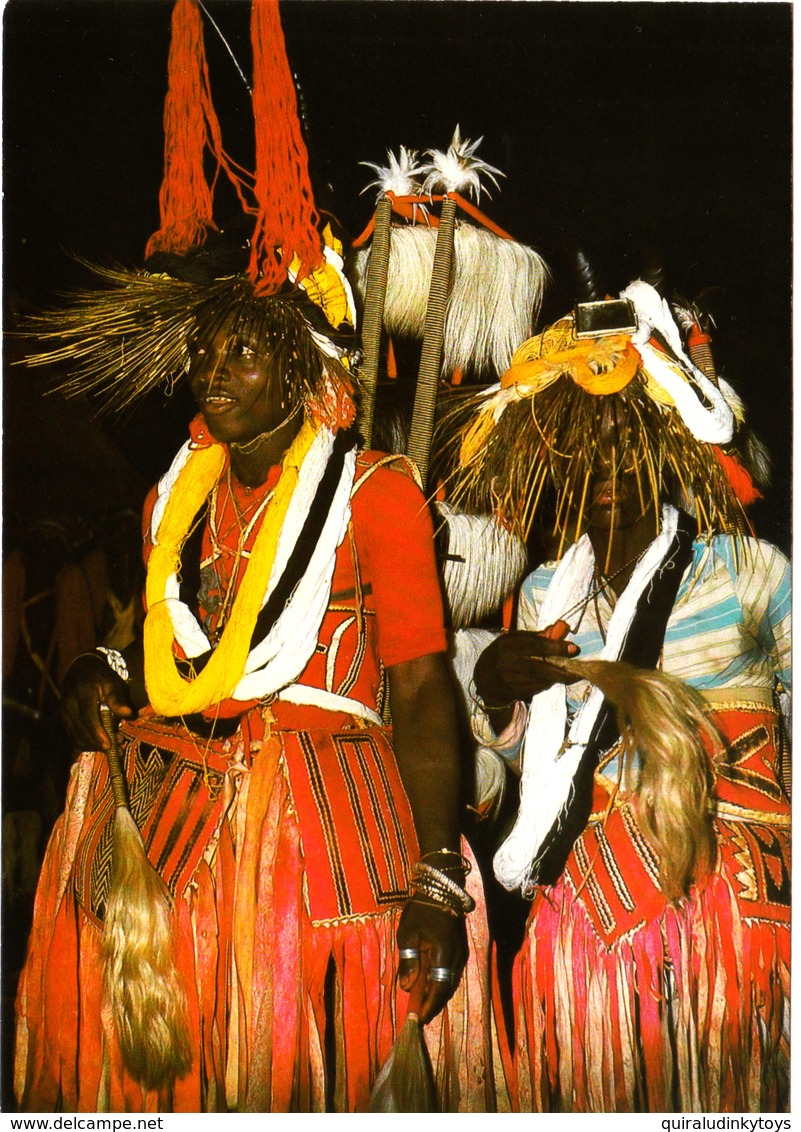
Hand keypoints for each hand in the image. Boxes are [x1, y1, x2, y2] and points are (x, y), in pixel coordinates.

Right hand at [60, 652, 135, 751]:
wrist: (80, 670)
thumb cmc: (101, 678)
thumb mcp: (112, 684)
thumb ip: (118, 699)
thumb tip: (128, 713)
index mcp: (82, 692)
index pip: (88, 717)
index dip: (98, 732)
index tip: (109, 745)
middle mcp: (68, 703)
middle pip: (80, 730)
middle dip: (97, 743)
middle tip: (116, 749)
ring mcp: (63, 712)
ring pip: (75, 736)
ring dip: (93, 745)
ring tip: (113, 747)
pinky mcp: (63, 719)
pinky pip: (73, 736)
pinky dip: (86, 743)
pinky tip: (100, 744)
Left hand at [396, 897, 467, 1023]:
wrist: (441, 889)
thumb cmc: (421, 910)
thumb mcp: (408, 935)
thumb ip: (408, 962)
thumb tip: (406, 987)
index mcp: (443, 955)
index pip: (438, 988)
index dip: (429, 1005)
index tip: (419, 1018)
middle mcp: (457, 957)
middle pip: (446, 988)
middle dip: (433, 1003)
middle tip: (419, 1015)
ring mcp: (461, 953)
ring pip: (450, 981)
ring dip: (438, 993)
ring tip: (423, 1003)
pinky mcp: (460, 948)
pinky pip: (452, 972)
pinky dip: (442, 981)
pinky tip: (431, 984)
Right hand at [474, 620, 579, 710]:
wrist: (484, 677)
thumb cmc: (504, 653)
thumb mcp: (515, 639)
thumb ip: (537, 636)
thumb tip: (561, 629)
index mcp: (507, 645)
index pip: (535, 646)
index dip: (556, 647)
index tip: (574, 648)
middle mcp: (507, 664)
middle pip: (541, 669)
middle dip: (562, 671)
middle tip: (579, 671)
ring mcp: (510, 681)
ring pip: (542, 681)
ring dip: (557, 678)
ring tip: (567, 673)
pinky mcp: (515, 692)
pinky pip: (538, 688)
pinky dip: (547, 684)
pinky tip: (548, 679)